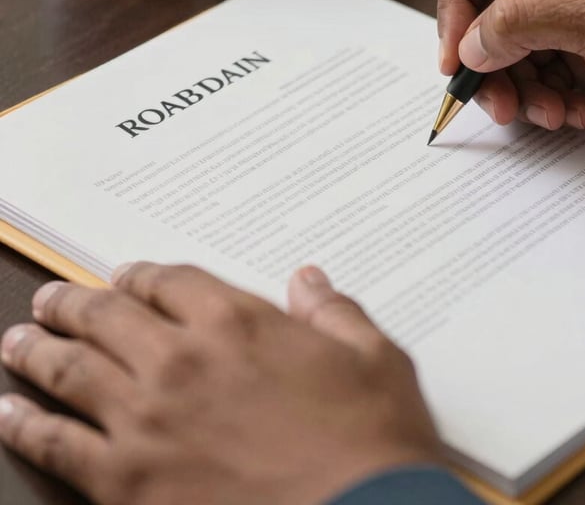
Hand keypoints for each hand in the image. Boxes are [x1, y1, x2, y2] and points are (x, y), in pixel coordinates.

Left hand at [0, 265, 440, 504]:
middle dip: (75, 303)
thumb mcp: (374, 359)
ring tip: (21, 338)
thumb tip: (311, 280)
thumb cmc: (372, 441)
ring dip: (39, 349)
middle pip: (107, 316)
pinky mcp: (128, 482)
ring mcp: (147, 421)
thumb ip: (335, 312)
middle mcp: (183, 360)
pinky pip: (58, 444)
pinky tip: (11, 414)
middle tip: (54, 298)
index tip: (126, 278)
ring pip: (72, 370)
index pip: (169, 280)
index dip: (141, 275)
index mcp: (238, 322)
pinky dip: (26, 425)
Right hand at [438, 0, 584, 128]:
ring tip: (550, 111)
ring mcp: (561, 16)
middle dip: (486, 64)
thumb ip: (523, 23)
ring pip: (502, 55)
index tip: (455, 55)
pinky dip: (544, 102)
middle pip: (480, 15)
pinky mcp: (572, 53)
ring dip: (518, 92)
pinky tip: (575, 111)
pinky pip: (531, 80)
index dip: (454, 4)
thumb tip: (469, 44)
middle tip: (499, 101)